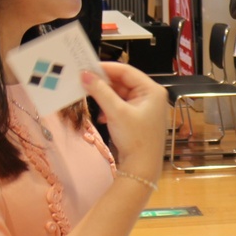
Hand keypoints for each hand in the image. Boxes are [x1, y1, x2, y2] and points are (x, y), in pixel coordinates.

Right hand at [82, 62, 168, 179]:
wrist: (142, 168)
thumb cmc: (135, 138)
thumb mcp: (116, 112)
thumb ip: (100, 91)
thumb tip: (85, 75)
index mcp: (152, 90)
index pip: (126, 71)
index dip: (106, 68)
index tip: (87, 68)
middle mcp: (151, 96)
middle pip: (123, 82)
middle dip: (104, 84)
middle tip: (84, 82)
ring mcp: (145, 107)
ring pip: (120, 94)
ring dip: (106, 98)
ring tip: (91, 100)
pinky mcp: (138, 118)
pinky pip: (121, 106)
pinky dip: (110, 108)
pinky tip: (102, 117)